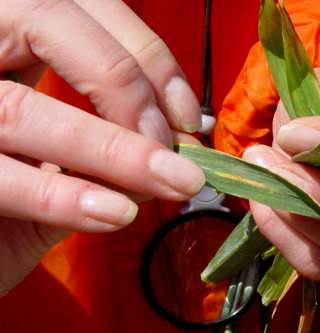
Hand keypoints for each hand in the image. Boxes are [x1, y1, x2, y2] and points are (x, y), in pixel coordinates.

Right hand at [0, 0, 204, 295]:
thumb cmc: (5, 211)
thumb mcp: (60, 163)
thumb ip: (110, 142)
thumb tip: (181, 143)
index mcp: (1, 36)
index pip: (78, 8)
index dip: (144, 53)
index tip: (189, 116)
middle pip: (46, 26)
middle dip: (130, 90)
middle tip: (183, 156)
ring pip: (22, 108)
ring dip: (111, 149)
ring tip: (171, 184)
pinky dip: (61, 196)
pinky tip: (115, 214)